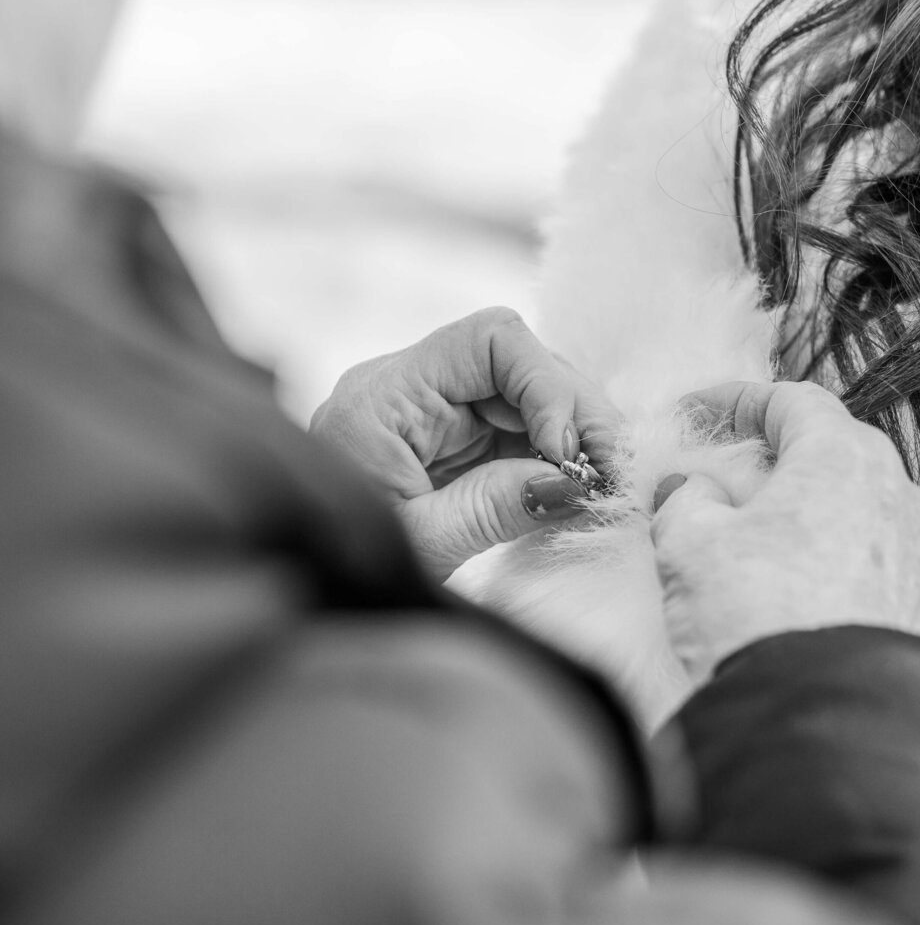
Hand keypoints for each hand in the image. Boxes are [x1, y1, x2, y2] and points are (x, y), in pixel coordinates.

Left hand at [311, 308, 619, 579]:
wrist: (299, 584)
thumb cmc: (340, 567)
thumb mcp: (420, 545)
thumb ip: (494, 507)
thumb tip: (573, 482)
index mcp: (382, 396)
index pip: (489, 340)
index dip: (547, 385)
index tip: (568, 453)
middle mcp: (409, 387)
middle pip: (519, 362)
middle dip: (575, 412)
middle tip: (614, 474)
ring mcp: (433, 411)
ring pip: (528, 392)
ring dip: (574, 433)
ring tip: (606, 484)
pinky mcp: (451, 440)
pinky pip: (517, 426)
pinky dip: (555, 453)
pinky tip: (579, 486)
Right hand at [650, 380, 919, 687]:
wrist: (823, 719)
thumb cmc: (758, 616)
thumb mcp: (688, 543)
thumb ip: (687, 499)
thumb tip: (694, 490)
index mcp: (844, 455)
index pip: (793, 401)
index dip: (740, 401)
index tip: (701, 413)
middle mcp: (899, 492)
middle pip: (834, 452)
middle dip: (779, 460)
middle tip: (728, 479)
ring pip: (861, 510)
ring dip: (813, 516)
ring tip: (761, 547)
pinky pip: (878, 565)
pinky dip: (838, 565)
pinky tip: (800, 594)